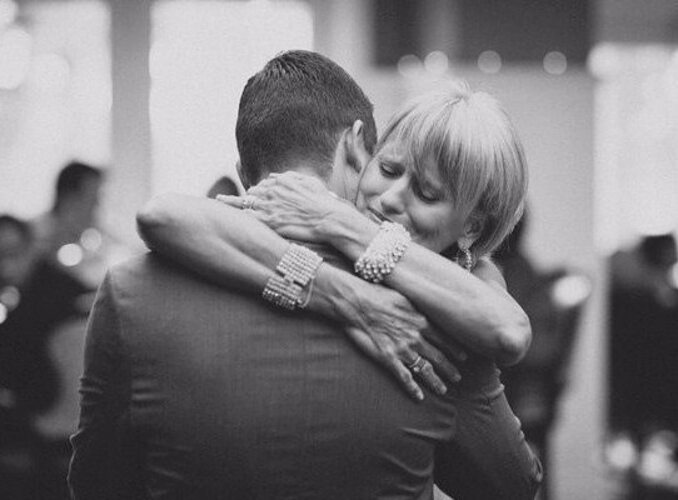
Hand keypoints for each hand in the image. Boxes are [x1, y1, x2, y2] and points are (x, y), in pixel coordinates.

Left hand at [217, 171, 357, 242]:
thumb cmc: (324, 202)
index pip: (263, 184)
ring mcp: (269, 206)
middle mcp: (272, 191)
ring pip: (245, 203)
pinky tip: (225, 219)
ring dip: (230, 202)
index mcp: (281, 180)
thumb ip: (292, 177)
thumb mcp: (310, 182)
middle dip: (247, 198)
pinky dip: (236, 218)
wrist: (330, 218)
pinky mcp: (270, 222)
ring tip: (218, 201)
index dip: (258, 191)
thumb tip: (275, 176)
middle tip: (235, 200)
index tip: (253, 195)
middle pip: (252, 193)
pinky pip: (248, 219)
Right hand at [335, 277, 462, 399]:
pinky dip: (413, 389)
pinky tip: (419, 397)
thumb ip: (418, 306)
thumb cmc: (378, 294)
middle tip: (458, 377)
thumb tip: (427, 307)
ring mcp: (403, 349)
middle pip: (438, 356)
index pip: (444, 338)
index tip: (464, 357)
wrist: (358, 302)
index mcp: (421, 321)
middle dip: (449, 368)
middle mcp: (416, 337)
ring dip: (436, 381)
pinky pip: (404, 377)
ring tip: (443, 390)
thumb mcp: (405, 295)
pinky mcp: (388, 358)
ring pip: (425, 369)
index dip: (455, 349)